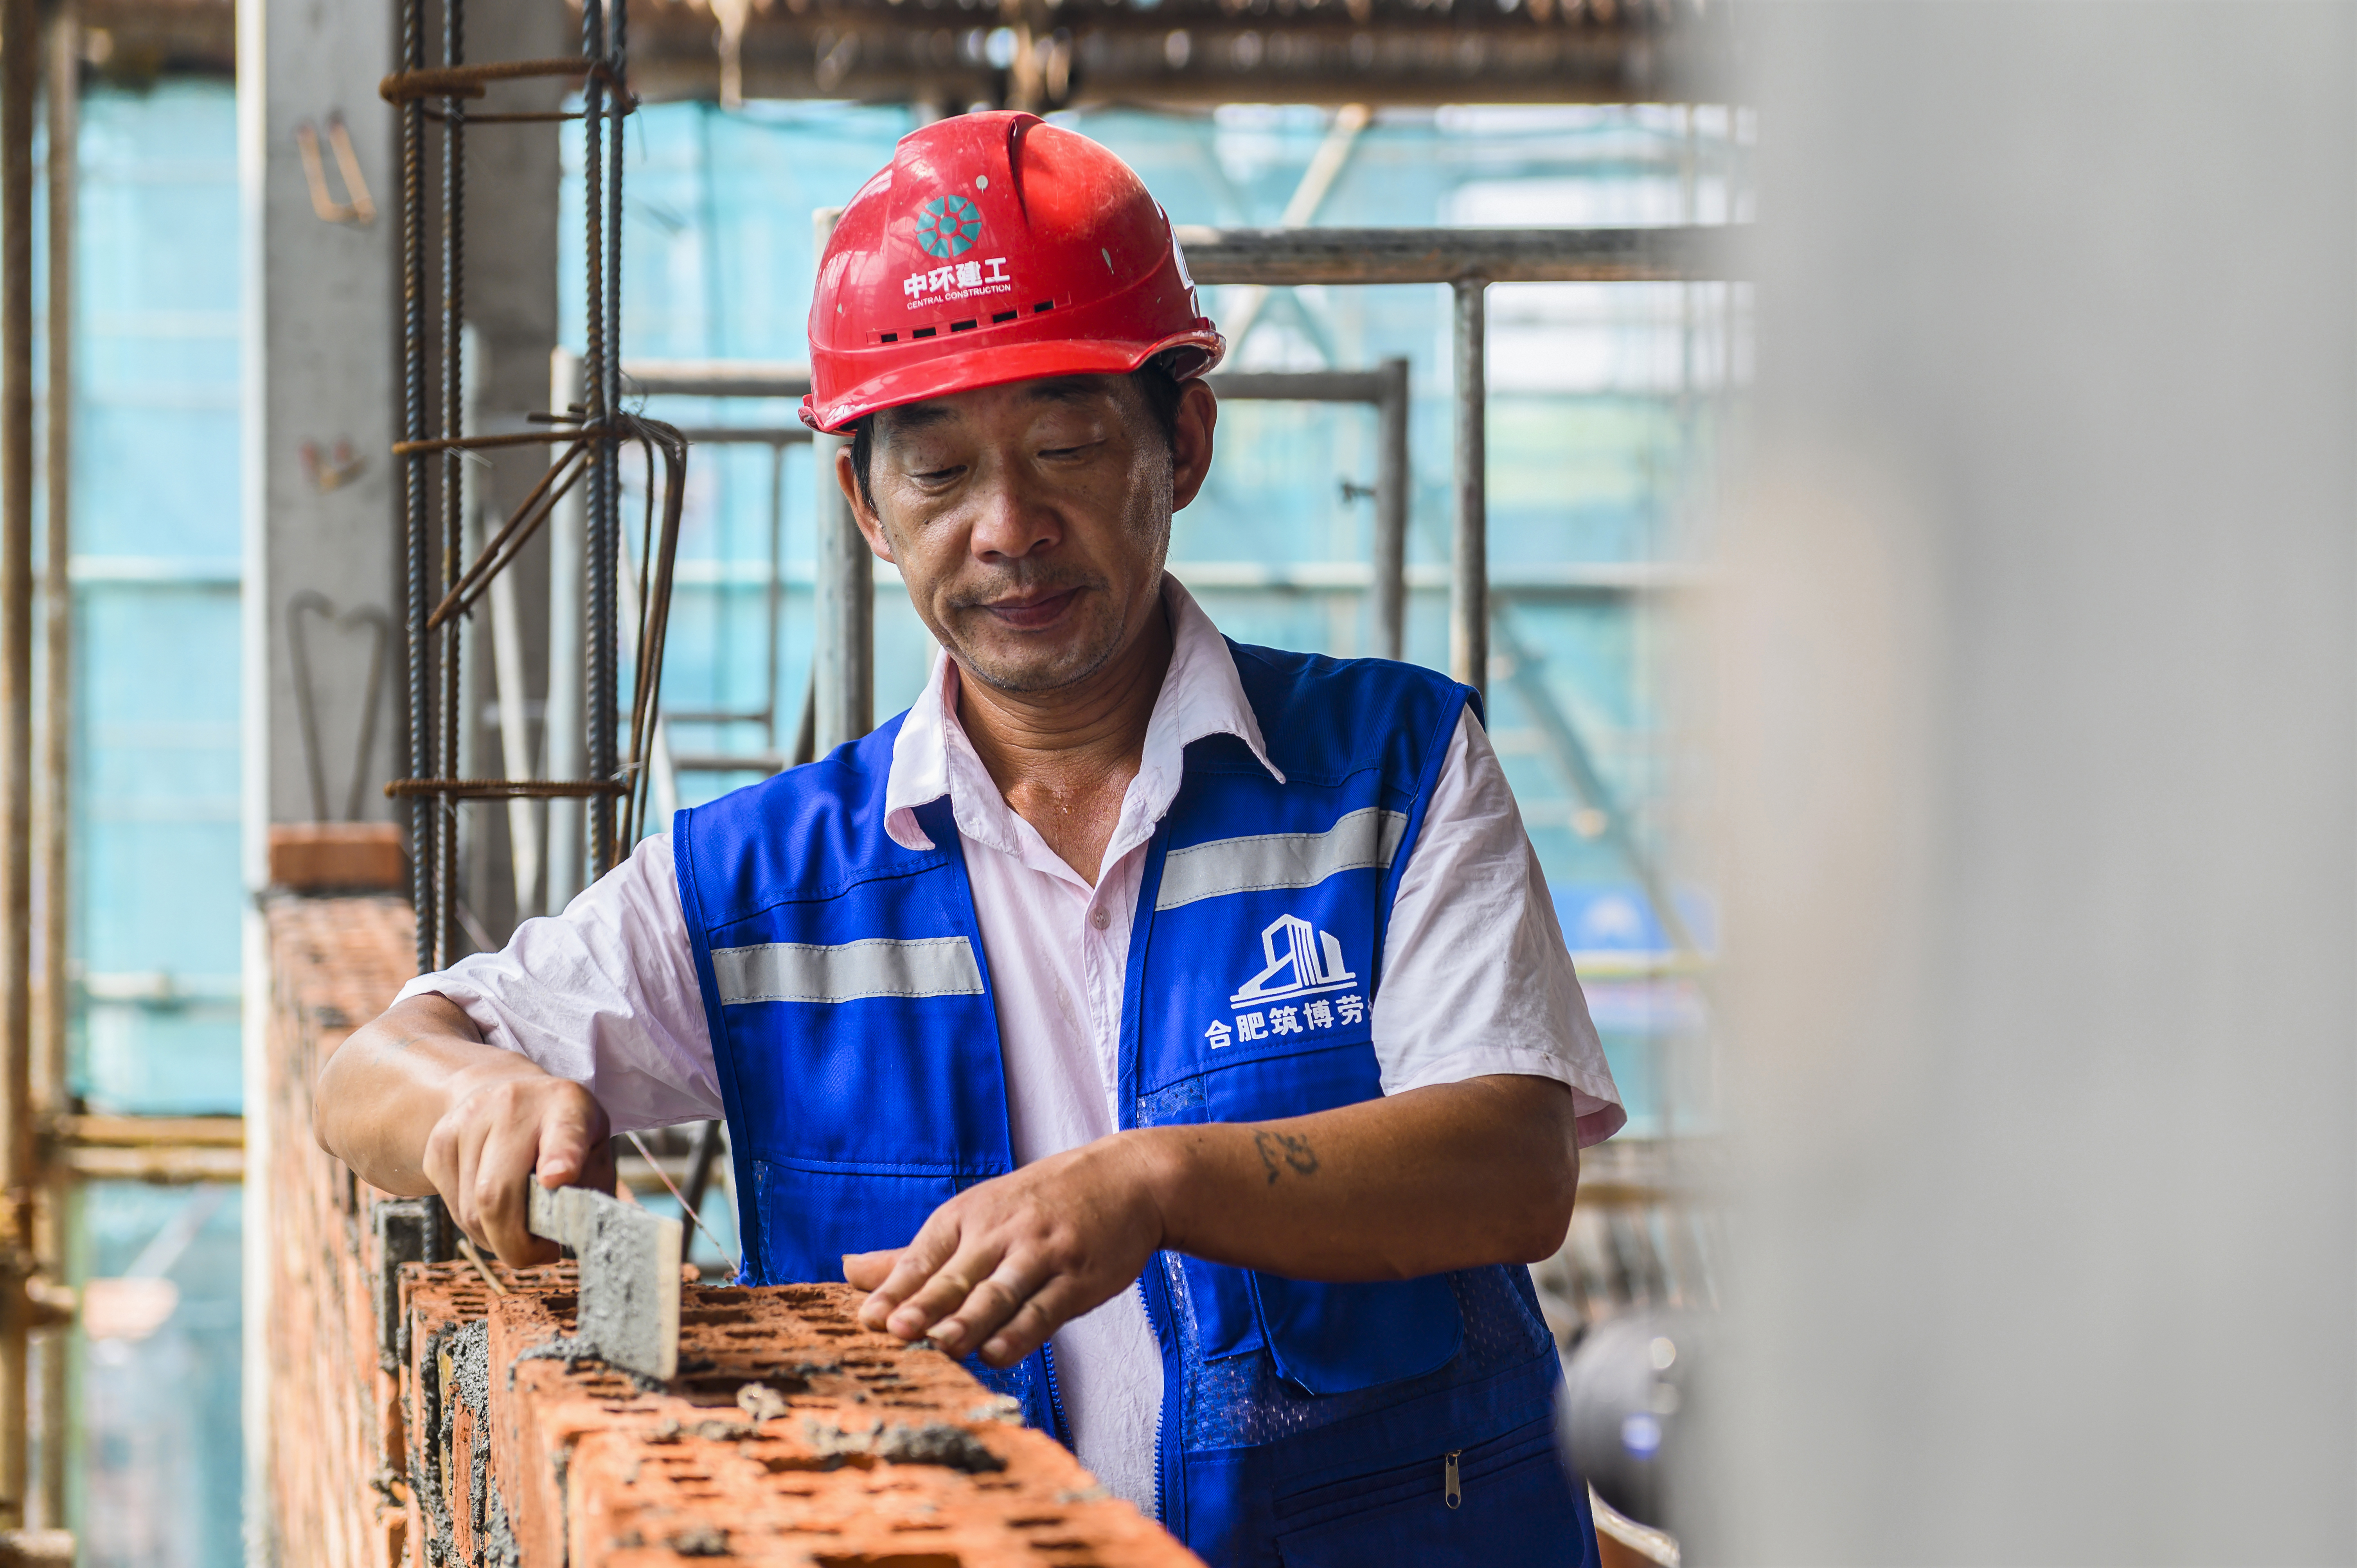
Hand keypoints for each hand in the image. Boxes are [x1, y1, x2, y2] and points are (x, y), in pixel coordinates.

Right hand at [421, 1063, 613, 1265]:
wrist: (506, 1090)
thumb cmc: (561, 1135)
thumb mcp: (593, 1150)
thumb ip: (589, 1188)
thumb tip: (569, 1232)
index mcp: (566, 1104)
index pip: (564, 1132)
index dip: (562, 1157)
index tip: (559, 1178)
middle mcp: (512, 1104)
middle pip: (497, 1193)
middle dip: (517, 1244)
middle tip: (542, 1255)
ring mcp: (468, 1121)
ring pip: (471, 1212)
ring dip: (497, 1239)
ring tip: (523, 1230)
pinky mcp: (439, 1144)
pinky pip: (454, 1210)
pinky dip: (478, 1229)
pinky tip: (496, 1213)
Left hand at [844, 1131, 1170, 1366]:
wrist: (1127, 1181)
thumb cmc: (1040, 1205)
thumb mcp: (975, 1216)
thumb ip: (913, 1254)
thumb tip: (845, 1270)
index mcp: (969, 1216)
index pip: (923, 1256)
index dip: (895, 1289)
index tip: (866, 1319)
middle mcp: (1002, 1232)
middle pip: (957, 1275)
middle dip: (925, 1304)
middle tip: (894, 1330)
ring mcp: (1042, 1254)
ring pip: (999, 1292)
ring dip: (970, 1320)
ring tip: (941, 1345)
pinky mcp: (1078, 1277)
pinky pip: (1045, 1308)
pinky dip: (1021, 1331)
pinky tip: (999, 1351)